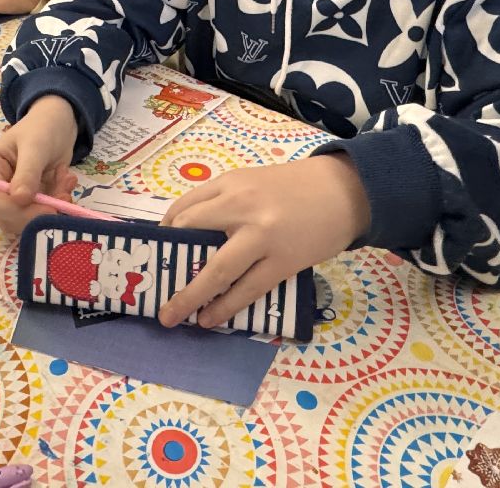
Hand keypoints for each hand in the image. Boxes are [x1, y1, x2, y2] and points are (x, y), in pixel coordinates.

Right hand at [0, 95, 79, 235]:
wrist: (59, 123)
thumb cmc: (41, 128)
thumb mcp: (35, 147)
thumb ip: (27, 173)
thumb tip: (20, 200)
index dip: (18, 211)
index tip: (48, 208)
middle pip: (8, 217)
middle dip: (38, 212)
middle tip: (63, 196)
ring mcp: (12, 195)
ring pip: (26, 220)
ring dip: (51, 205)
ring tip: (66, 182)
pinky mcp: (29, 201)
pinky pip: (41, 213)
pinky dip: (58, 202)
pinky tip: (67, 181)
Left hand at [159, 153, 370, 330]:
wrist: (346, 191)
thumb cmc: (296, 187)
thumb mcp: (253, 181)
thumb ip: (224, 201)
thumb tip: (191, 234)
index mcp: (231, 183)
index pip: (185, 208)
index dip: (165, 232)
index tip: (158, 250)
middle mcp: (241, 206)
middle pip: (191, 234)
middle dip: (168, 263)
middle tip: (153, 286)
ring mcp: (262, 236)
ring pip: (216, 270)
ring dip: (189, 296)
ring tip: (173, 316)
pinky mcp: (283, 262)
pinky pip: (247, 289)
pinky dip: (225, 307)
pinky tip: (210, 318)